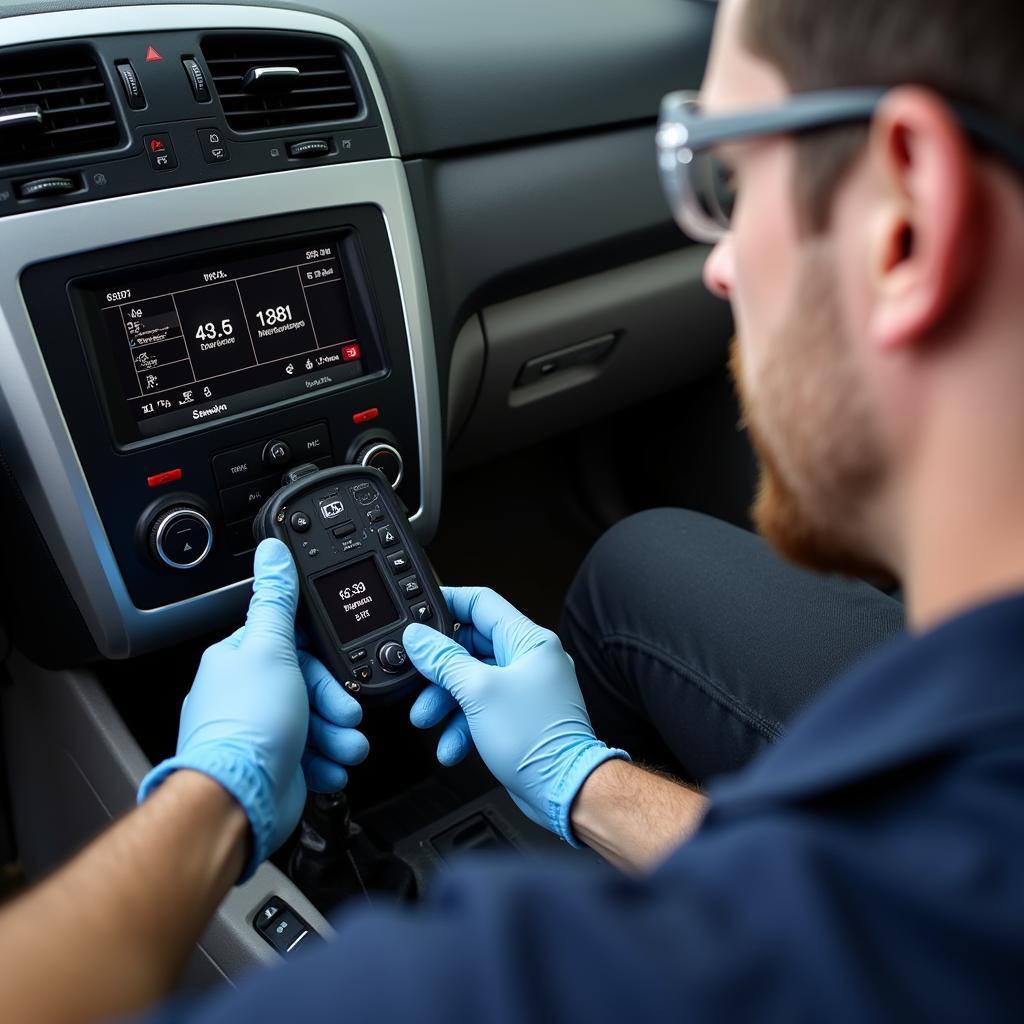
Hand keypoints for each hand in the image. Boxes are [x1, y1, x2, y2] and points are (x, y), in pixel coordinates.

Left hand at [138, 539, 368, 878]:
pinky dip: (325, 762)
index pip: (293, 647)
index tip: (343, 675)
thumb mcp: (272, 649)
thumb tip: (273, 552)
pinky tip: (331, 766)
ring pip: (312, 724)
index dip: (323, 662)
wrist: (238, 800)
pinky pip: (309, 757)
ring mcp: (258, 733)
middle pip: (308, 687)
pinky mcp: (271, 766)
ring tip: (346, 748)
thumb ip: (277, 600)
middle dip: (335, 705)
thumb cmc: (248, 728)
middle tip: (348, 717)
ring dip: (336, 736)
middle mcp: (245, 695)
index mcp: (239, 661)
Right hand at [403, 587, 628, 843]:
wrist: (564, 790)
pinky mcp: (521, 716)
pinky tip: (450, 745)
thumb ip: (444, 661)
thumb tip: (419, 639)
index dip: (448, 603)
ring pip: (473, 680)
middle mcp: (531, 660)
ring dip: (445, 701)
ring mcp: (527, 689)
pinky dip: (462, 724)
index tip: (420, 614)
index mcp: (529, 641)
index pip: (482, 603)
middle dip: (440, 668)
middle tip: (418, 679)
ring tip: (427, 718)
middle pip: (471, 646)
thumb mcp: (478, 692)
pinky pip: (482, 709)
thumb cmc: (538, 740)